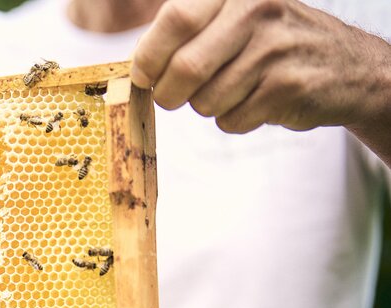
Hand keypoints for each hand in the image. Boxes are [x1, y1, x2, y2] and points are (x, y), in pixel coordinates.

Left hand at [130, 0, 390, 156]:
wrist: (348, 66)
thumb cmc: (272, 43)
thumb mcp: (236, 18)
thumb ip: (188, 31)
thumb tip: (136, 63)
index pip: (175, 19)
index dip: (149, 55)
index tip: (143, 75)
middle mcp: (258, 10)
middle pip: (185, 68)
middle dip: (169, 94)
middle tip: (173, 97)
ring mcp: (276, 49)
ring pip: (205, 101)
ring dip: (207, 107)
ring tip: (233, 90)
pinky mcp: (289, 86)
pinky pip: (231, 120)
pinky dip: (234, 120)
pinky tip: (257, 101)